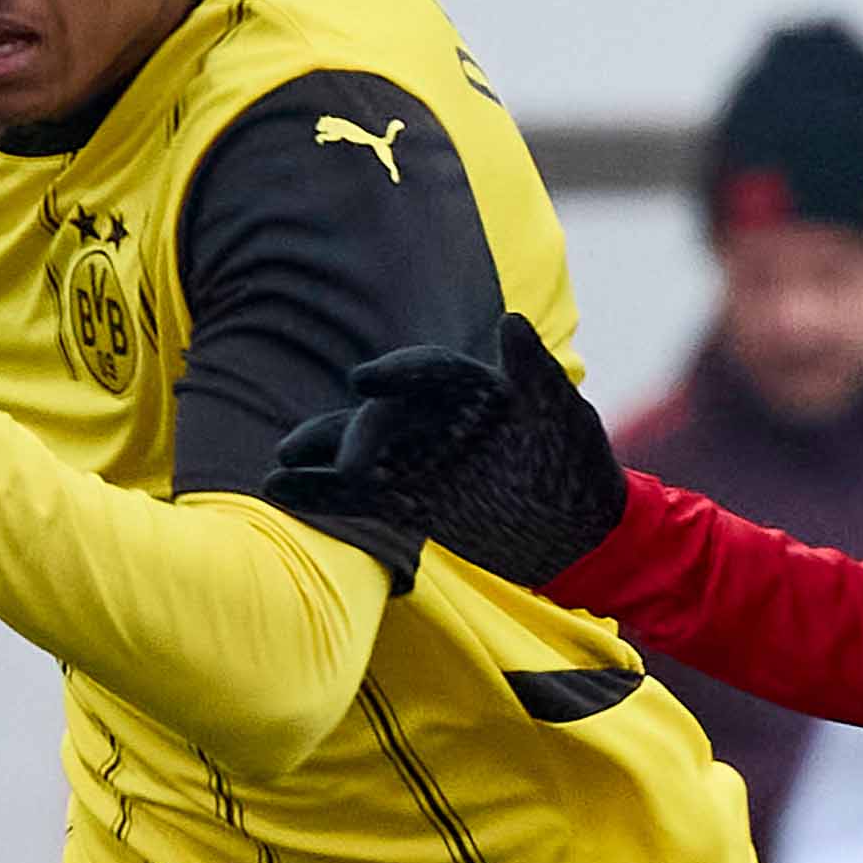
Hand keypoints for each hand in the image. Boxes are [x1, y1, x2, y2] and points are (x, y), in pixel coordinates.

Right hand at [262, 317, 626, 587]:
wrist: (583, 541)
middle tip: (351, 467)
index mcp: (474, 390)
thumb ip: (536, 374)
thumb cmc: (582, 472)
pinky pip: (359, 497)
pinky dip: (321, 495)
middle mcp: (439, 420)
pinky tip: (279, 493)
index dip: (396, 374)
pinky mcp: (411, 502)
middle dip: (359, 436)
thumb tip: (512, 320)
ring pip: (360, 452)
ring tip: (278, 468)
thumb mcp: (565, 423)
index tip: (363, 381)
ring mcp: (421, 461)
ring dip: (320, 456)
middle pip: (386, 418)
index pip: (427, 373)